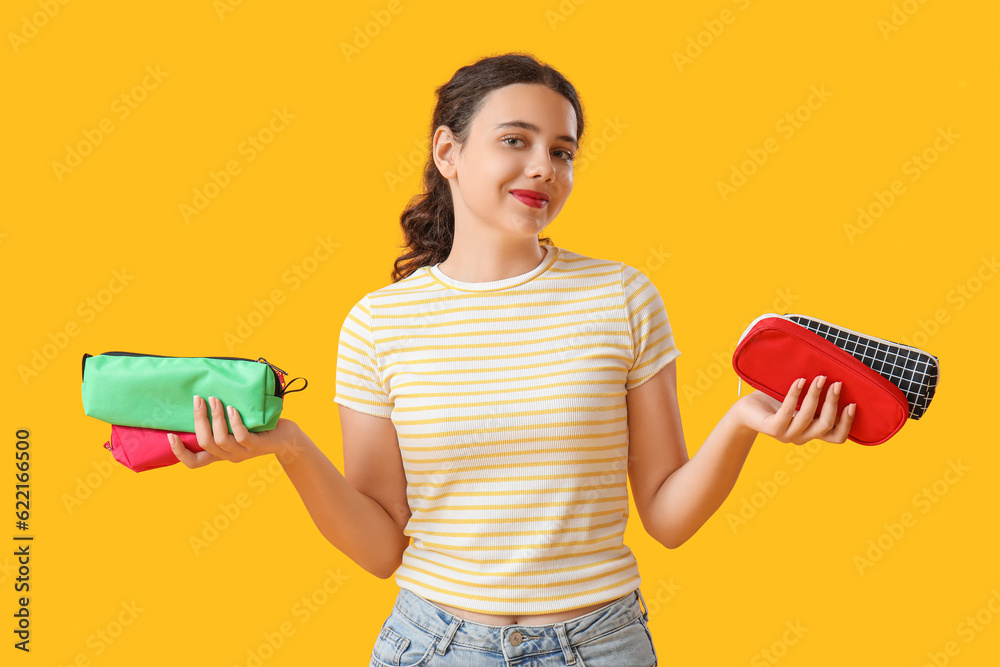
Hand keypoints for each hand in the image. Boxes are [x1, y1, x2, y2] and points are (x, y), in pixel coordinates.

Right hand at [168, 395, 302, 467]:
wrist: (287, 439)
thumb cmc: (258, 428)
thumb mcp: (234, 426)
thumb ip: (219, 420)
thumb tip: (200, 396)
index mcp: (219, 454)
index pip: (194, 463)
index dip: (179, 453)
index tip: (169, 435)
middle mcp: (229, 456)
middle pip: (204, 443)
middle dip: (198, 420)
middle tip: (198, 399)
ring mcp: (243, 453)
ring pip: (220, 440)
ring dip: (215, 418)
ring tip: (215, 399)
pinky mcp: (257, 446)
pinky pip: (242, 437)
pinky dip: (234, 422)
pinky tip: (233, 408)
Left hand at [735, 375, 856, 444]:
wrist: (746, 409)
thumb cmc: (775, 401)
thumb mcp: (800, 400)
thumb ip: (816, 396)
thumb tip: (836, 373)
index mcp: (811, 432)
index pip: (836, 437)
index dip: (846, 423)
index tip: (853, 404)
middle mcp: (801, 437)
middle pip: (825, 425)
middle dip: (833, 403)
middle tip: (837, 383)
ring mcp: (786, 434)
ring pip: (808, 418)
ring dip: (816, 396)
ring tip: (819, 378)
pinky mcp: (772, 428)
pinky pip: (788, 412)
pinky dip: (795, 395)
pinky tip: (799, 381)